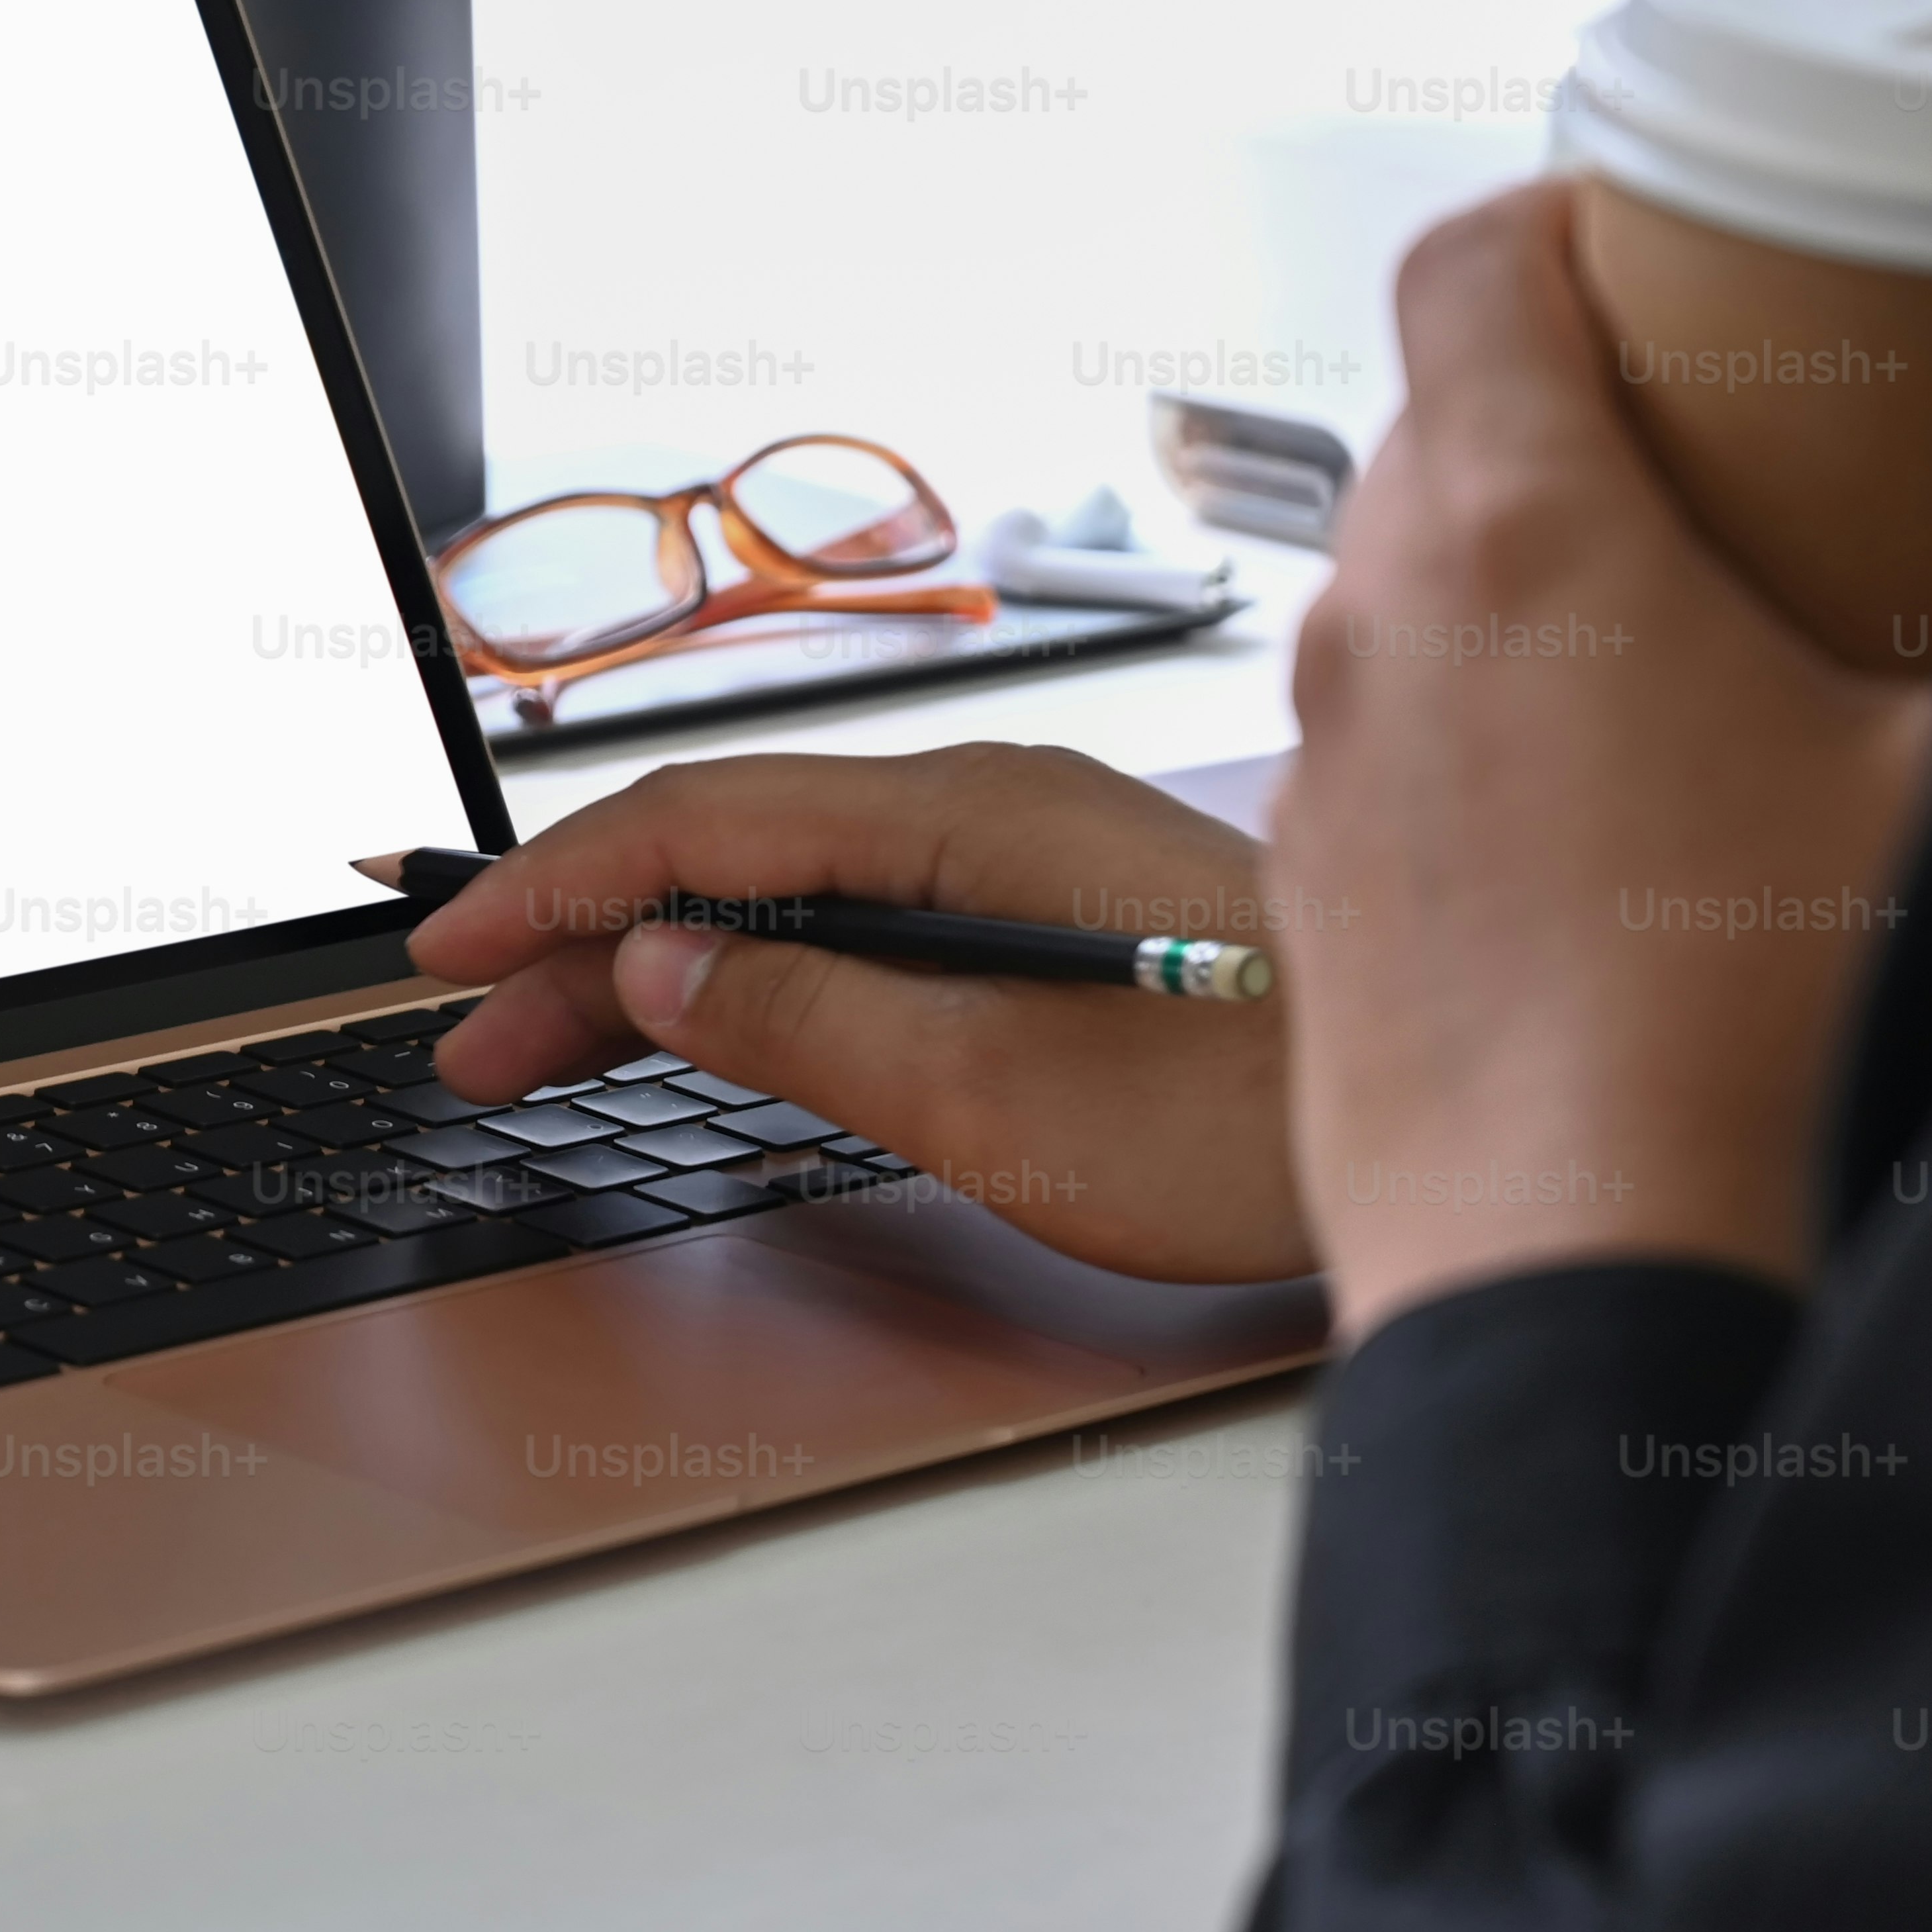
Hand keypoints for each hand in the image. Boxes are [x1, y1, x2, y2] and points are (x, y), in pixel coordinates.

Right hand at [397, 740, 1311, 1282]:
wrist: (1490, 1125)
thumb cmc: (1264, 1118)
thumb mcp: (1002, 1098)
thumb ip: (814, 1023)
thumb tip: (659, 973)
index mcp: (969, 816)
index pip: (701, 823)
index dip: (551, 885)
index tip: (442, 944)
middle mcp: (995, 806)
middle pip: (732, 851)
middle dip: (577, 937)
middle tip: (461, 1033)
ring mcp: (1033, 857)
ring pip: (791, 887)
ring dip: (658, 959)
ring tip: (539, 1045)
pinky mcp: (1064, 919)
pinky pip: (863, 916)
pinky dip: (760, 967)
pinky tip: (711, 1017)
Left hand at [1274, 178, 1931, 1340]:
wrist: (1582, 1297)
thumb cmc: (1756, 1042)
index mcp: (1513, 535)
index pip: (1466, 263)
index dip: (1553, 217)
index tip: (1647, 237)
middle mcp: (1377, 625)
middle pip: (1439, 425)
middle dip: (1569, 410)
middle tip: (1716, 447)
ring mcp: (1322, 768)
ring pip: (1404, 594)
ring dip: (1521, 586)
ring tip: (1676, 645)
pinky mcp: (1312, 898)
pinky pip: (1387, 748)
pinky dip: (1476, 735)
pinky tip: (1606, 820)